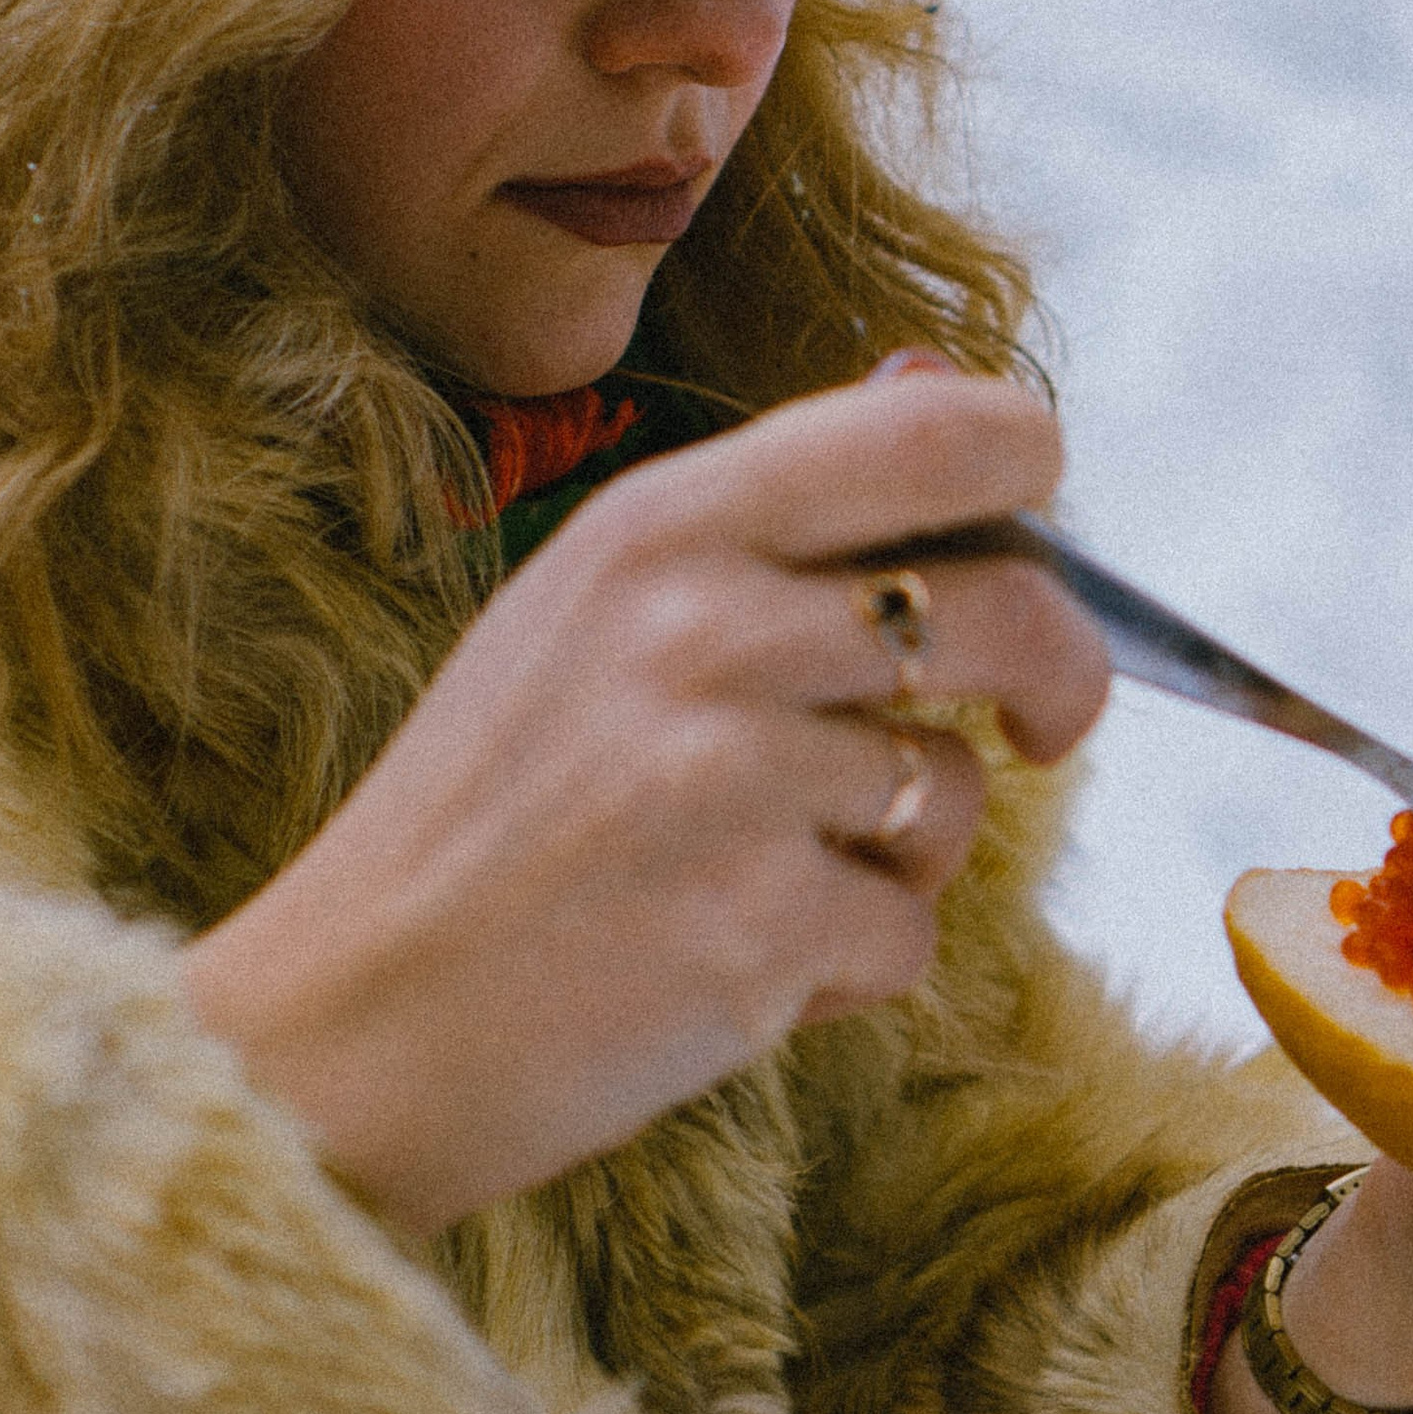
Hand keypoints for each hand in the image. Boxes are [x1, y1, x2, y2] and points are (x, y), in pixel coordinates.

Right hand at [182, 366, 1108, 1235]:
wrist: (353, 1023)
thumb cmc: (489, 812)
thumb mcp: (592, 603)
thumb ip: (771, 519)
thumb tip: (946, 390)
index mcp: (664, 521)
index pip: (940, 432)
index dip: (1027, 470)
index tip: (1033, 529)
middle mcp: (707, 627)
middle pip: (1011, 605)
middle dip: (1059, 672)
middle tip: (1041, 719)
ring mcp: (736, 778)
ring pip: (957, 787)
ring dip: (903, 844)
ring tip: (763, 866)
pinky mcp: (763, 927)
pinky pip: (910, 930)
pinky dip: (850, 962)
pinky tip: (736, 959)